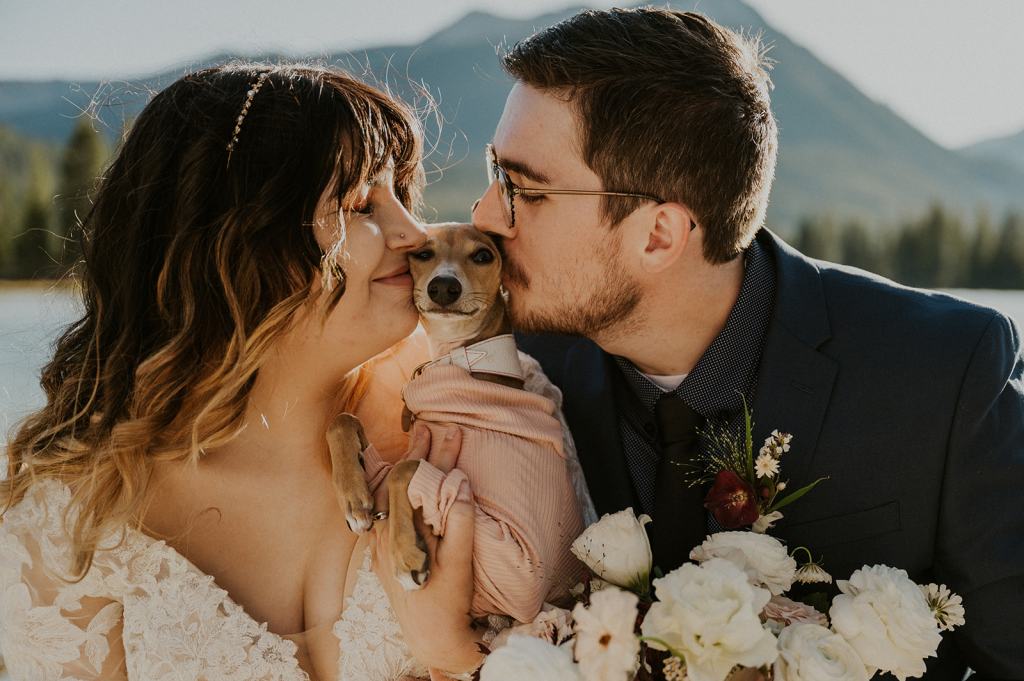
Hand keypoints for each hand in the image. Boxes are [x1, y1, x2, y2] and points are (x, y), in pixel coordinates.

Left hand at [370, 425, 481, 673]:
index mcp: (398, 532)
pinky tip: (415, 475)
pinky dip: (406, 485)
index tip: (450, 432)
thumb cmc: (446, 600)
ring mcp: (382, 540)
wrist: (429, 637)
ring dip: (414, 465)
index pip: (411, 479)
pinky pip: (392, 506)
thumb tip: (462, 483)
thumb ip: (460, 522)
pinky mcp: (386, 547)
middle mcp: (384, 532)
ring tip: (427, 440)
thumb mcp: (460, 563)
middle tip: (438, 427)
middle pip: (399, 480)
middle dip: (422, 452)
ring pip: (394, 492)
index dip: (433, 455)